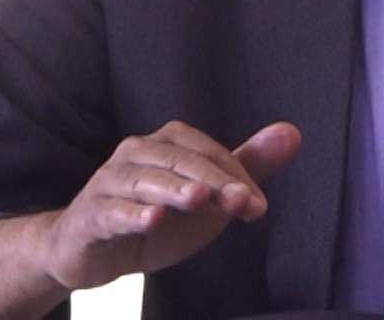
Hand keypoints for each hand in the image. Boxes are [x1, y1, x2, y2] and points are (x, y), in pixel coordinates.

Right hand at [40, 120, 300, 291]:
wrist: (90, 249)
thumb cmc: (154, 215)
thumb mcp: (205, 195)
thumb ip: (245, 167)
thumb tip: (293, 133)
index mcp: (165, 143)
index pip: (207, 152)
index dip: (234, 177)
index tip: (257, 206)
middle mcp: (135, 153)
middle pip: (178, 160)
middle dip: (211, 181)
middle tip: (240, 202)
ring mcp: (109, 183)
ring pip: (143, 181)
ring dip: (172, 189)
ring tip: (198, 198)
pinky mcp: (90, 215)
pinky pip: (111, 211)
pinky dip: (131, 214)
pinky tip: (152, 220)